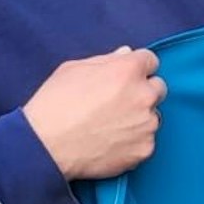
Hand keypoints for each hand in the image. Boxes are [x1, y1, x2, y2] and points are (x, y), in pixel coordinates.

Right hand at [22, 47, 166, 180]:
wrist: (45, 146)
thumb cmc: (54, 104)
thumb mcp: (73, 69)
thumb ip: (106, 60)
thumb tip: (125, 54)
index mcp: (128, 71)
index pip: (150, 60)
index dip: (136, 68)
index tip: (125, 77)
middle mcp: (144, 96)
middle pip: (158, 88)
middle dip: (142, 91)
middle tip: (117, 102)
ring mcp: (147, 124)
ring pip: (152, 116)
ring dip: (138, 118)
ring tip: (109, 126)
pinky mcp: (145, 149)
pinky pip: (146, 140)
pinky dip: (133, 141)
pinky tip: (110, 142)